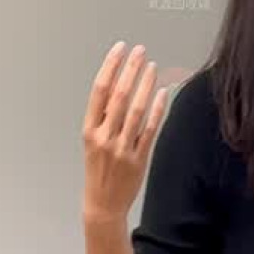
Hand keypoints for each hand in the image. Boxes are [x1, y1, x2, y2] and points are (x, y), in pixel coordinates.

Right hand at [82, 42, 168, 223]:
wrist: (103, 205)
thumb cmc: (98, 170)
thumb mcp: (92, 142)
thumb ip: (103, 117)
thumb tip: (118, 86)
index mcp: (89, 130)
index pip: (98, 90)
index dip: (110, 66)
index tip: (120, 49)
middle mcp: (104, 137)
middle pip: (118, 95)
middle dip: (130, 69)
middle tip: (140, 51)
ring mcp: (121, 148)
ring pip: (135, 109)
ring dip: (145, 85)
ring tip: (153, 67)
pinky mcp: (138, 158)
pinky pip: (150, 128)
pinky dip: (157, 109)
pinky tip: (164, 92)